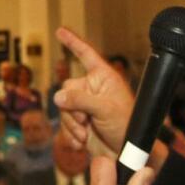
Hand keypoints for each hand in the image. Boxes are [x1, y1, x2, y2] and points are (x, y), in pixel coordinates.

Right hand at [53, 28, 134, 154]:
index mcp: (103, 78)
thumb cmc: (127, 126)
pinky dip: (70, 135)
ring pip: (62, 109)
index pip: (86, 54)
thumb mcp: (105, 109)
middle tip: (86, 121)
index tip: (60, 30)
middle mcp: (92, 89)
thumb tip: (57, 96)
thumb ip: (80, 100)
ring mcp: (85, 107)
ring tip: (86, 134)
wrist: (126, 153)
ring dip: (71, 125)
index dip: (73, 42)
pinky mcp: (79, 123)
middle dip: (72, 109)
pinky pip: (63, 124)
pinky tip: (82, 142)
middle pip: (66, 89)